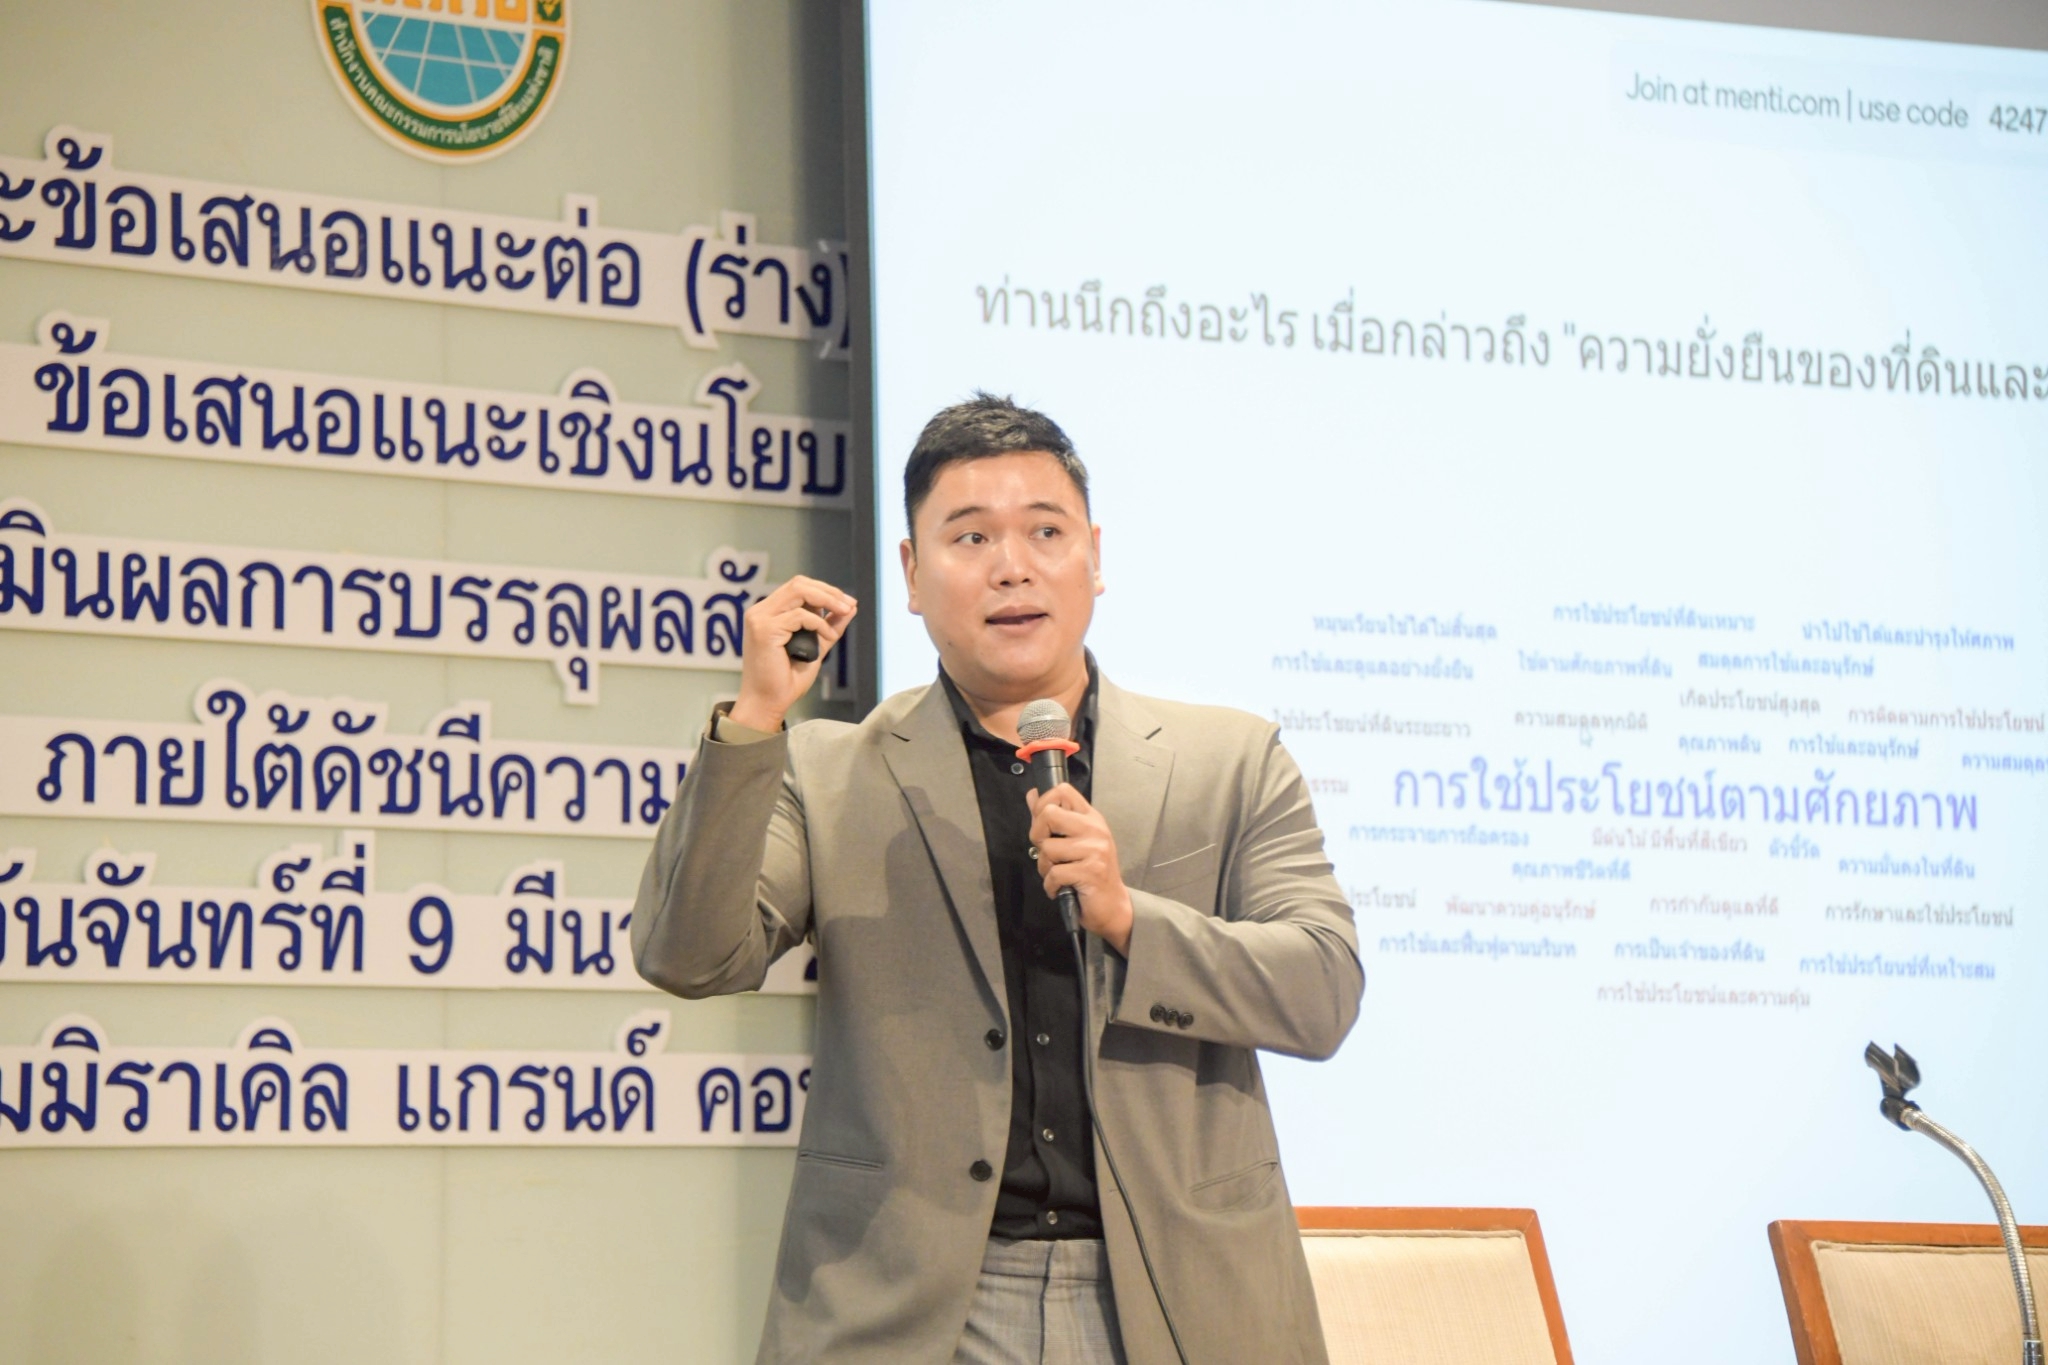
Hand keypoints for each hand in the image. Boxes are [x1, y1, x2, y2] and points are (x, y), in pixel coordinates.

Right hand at [729, 576, 857, 731]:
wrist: (768, 703)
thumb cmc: (786, 680)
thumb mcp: (816, 646)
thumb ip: (829, 626)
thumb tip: (851, 607)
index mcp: (768, 613)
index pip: (798, 587)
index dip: (825, 590)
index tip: (847, 603)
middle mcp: (760, 612)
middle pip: (798, 583)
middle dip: (829, 591)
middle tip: (849, 605)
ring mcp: (759, 619)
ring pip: (799, 591)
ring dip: (827, 600)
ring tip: (844, 612)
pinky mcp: (764, 630)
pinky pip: (799, 616)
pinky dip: (819, 624)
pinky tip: (828, 638)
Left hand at [1027, 784, 1133, 954]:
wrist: (1112, 906)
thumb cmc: (1091, 874)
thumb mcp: (1074, 841)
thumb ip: (1052, 819)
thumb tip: (1032, 795)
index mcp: (1090, 818)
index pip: (1063, 790)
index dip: (1042, 804)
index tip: (1042, 825)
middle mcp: (1095, 829)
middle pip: (1049, 814)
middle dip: (1037, 835)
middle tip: (1047, 852)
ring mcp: (1095, 849)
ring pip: (1048, 848)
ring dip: (1045, 867)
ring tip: (1058, 874)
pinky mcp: (1091, 871)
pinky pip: (1055, 873)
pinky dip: (1051, 885)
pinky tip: (1060, 888)